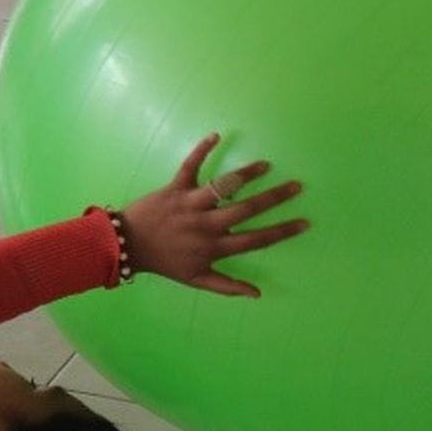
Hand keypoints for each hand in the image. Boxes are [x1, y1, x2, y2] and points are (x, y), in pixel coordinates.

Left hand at [116, 134, 307, 297]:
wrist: (127, 245)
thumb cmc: (165, 262)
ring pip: (222, 186)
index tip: (304, 223)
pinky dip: (201, 150)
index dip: (282, 231)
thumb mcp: (196, 280)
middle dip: (274, 198)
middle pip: (246, 210)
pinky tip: (216, 135)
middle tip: (296, 186)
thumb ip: (227, 287)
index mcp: (214, 247)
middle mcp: (206, 224)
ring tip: (266, 165)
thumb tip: (258, 294)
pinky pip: (189, 166)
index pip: (256, 239)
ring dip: (246, 174)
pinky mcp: (174, 188)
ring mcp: (190, 204)